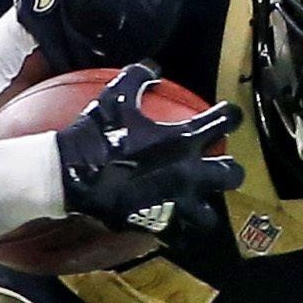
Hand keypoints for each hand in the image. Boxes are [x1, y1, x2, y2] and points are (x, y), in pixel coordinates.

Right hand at [55, 64, 242, 240]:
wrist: (72, 174)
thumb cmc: (97, 133)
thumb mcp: (117, 95)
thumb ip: (139, 76)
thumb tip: (153, 68)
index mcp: (183, 138)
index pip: (224, 122)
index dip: (230, 117)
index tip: (228, 117)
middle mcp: (187, 172)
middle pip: (231, 174)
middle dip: (230, 170)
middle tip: (219, 166)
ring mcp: (174, 202)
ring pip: (210, 215)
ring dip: (206, 207)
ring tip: (199, 203)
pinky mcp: (157, 224)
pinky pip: (178, 235)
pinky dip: (178, 231)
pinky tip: (173, 226)